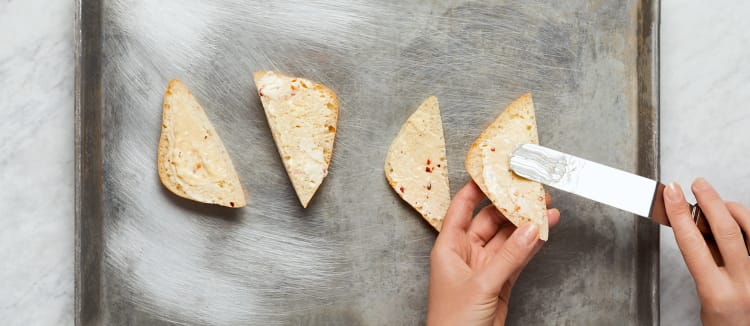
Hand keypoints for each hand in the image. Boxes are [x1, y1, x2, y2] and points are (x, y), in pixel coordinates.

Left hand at [427, 181, 559, 325]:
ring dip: (526, 223)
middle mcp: (466, 253)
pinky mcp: (500, 282)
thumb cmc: (453, 322)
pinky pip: (517, 257)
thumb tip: (530, 228)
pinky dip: (531, 244)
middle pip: (490, 219)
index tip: (493, 169)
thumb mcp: (481, 284)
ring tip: (547, 206)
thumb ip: (509, 256)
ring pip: (507, 238)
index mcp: (449, 247)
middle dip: (511, 204)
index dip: (477, 187)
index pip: (462, 208)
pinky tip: (544, 230)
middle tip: (533, 189)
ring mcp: (484, 267)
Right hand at [664, 178, 749, 324]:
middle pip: (726, 229)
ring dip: (732, 208)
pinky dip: (748, 223)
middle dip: (709, 200)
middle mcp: (746, 284)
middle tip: (698, 185)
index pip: (692, 243)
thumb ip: (705, 262)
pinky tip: (740, 221)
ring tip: (719, 203)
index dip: (679, 213)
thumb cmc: (727, 324)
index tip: (672, 194)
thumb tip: (699, 226)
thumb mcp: (706, 297)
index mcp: (718, 293)